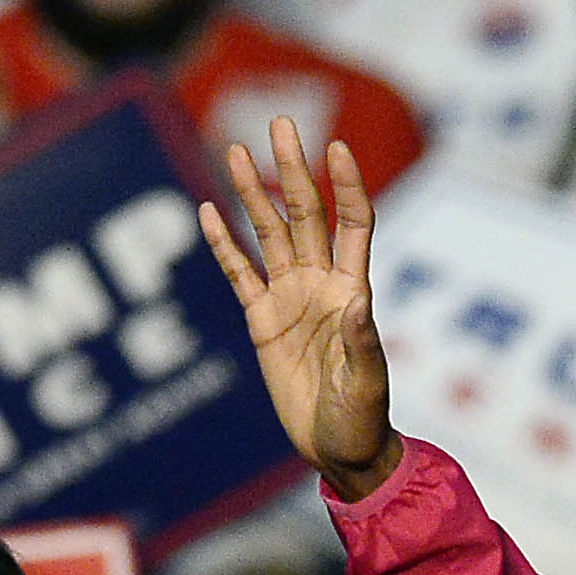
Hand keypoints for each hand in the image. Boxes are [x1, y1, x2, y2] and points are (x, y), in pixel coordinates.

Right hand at [202, 126, 400, 497]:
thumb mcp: (366, 384)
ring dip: (253, 193)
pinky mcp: (262, 321)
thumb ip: (361, 343)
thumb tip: (358, 302)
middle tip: (280, 123)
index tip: (336, 148)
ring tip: (236, 149)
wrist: (340, 451)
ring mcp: (289, 298)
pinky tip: (208, 210)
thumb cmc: (363, 419)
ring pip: (268, 233)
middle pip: (305, 214)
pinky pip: (239, 274)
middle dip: (293, 169)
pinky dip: (224, 244)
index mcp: (351, 291)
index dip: (346, 186)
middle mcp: (320, 284)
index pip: (352, 224)